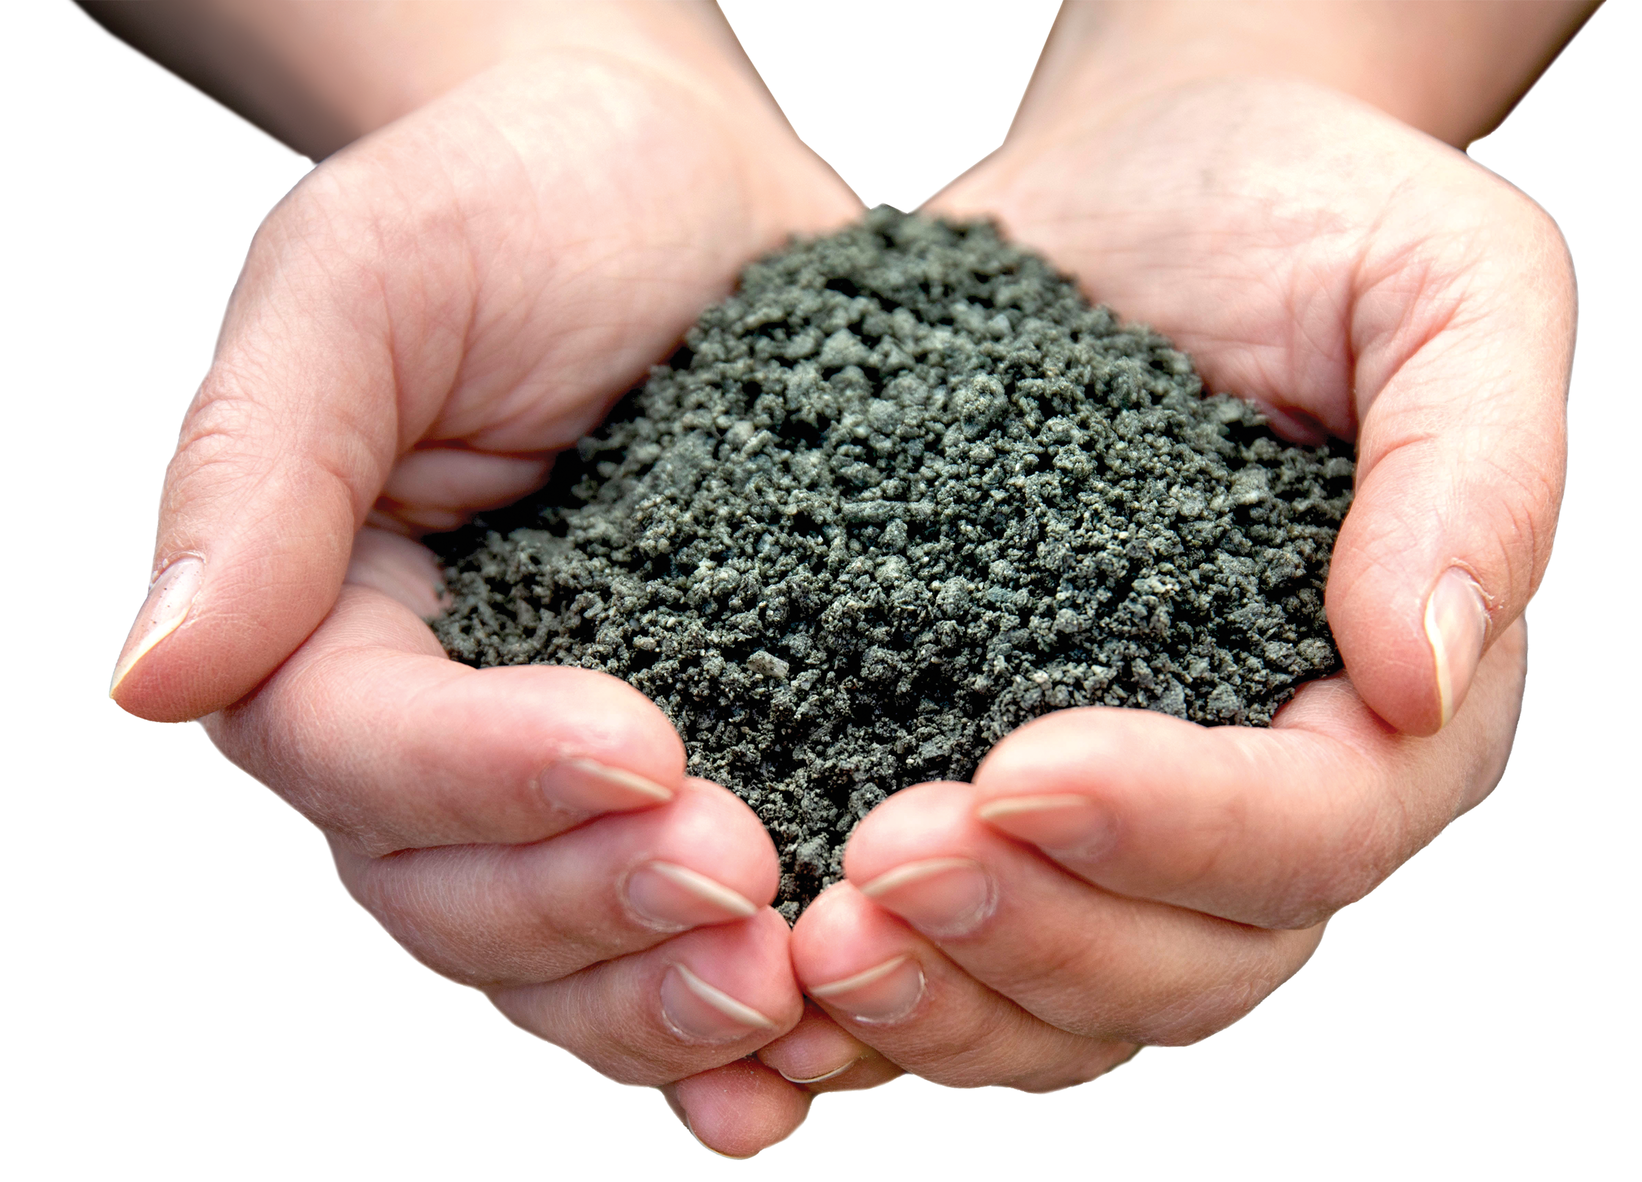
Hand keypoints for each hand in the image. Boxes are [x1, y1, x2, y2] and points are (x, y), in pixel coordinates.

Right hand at [106, 3, 883, 1154]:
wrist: (690, 188)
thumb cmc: (521, 199)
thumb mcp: (374, 283)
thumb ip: (260, 468)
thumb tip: (154, 670)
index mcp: (334, 624)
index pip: (366, 759)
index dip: (490, 782)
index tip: (640, 749)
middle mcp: (447, 725)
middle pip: (463, 899)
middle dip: (597, 915)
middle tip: (740, 886)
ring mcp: (577, 767)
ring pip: (572, 954)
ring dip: (669, 1001)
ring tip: (790, 992)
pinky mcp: (719, 760)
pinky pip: (695, 925)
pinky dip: (742, 1010)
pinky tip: (815, 1045)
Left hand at [788, 63, 1567, 1087]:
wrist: (1143, 188)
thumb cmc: (1297, 213)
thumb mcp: (1442, 285)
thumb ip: (1474, 470)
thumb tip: (1422, 671)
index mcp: (1392, 699)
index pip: (1315, 833)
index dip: (1175, 831)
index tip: (1020, 770)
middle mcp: (1270, 786)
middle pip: (1186, 962)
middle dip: (1033, 935)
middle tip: (880, 870)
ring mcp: (1128, 810)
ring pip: (1068, 994)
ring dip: (944, 995)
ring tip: (815, 939)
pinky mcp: (1000, 786)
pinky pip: (959, 941)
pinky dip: (882, 979)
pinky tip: (777, 958)